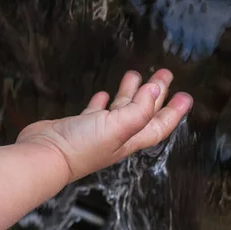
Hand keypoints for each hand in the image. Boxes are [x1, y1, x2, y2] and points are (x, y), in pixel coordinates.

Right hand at [16, 69, 192, 181]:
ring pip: (120, 108)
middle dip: (155, 94)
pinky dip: (103, 102)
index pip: (159, 124)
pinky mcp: (79, 125)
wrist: (44, 156)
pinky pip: (96, 111)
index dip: (174, 112)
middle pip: (143, 112)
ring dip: (130, 92)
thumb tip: (155, 91)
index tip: (186, 96)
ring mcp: (98, 131)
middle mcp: (117, 136)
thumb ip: (139, 110)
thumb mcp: (117, 127)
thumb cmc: (81, 146)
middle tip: (164, 74)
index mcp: (130, 139)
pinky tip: (105, 94)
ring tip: (136, 75)